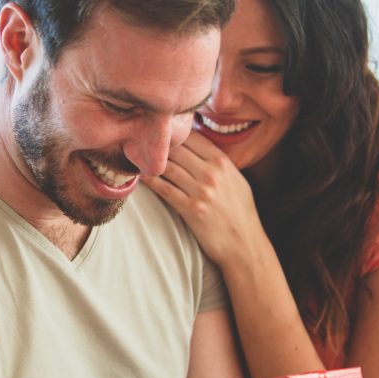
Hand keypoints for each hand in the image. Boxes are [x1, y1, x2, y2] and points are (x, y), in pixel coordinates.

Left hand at [142, 131, 261, 265]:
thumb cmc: (240, 212)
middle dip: (157, 145)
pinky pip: (164, 189)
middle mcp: (212, 173)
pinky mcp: (191, 209)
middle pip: (176, 149)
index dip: (173, 133)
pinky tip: (139, 176)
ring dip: (149, 162)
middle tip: (139, 142)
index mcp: (223, 162)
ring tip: (134, 157)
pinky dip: (150, 181)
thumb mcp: (235, 180)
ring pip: (167, 167)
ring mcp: (202, 191)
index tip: (157, 132)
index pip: (192, 137)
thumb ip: (217, 162)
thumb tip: (196, 146)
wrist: (244, 244)